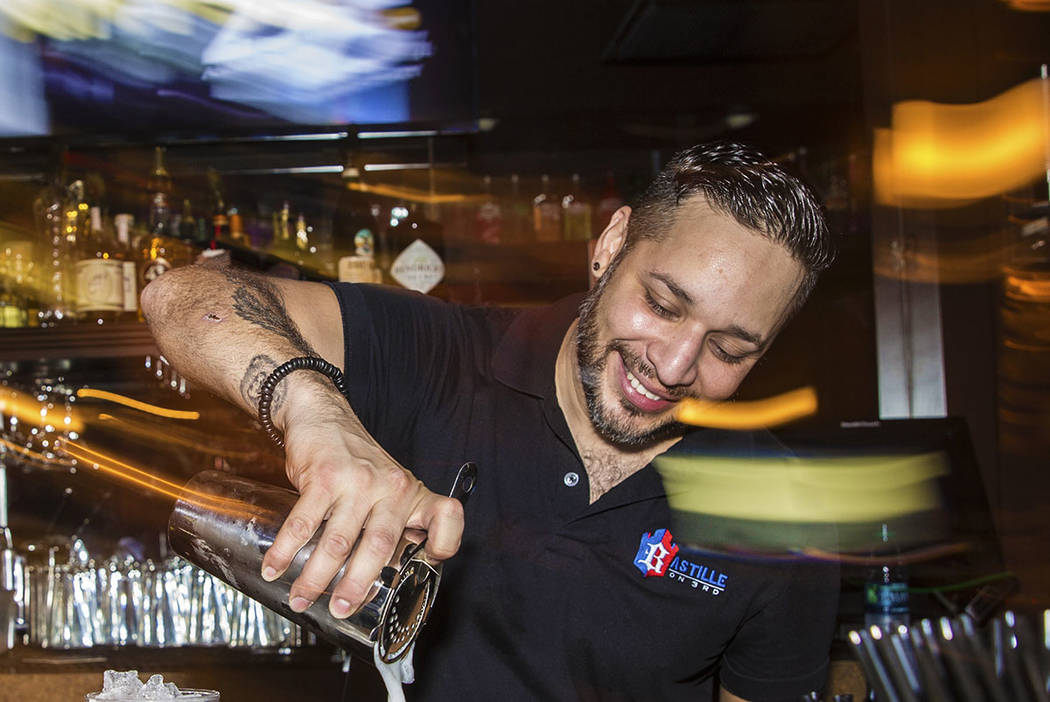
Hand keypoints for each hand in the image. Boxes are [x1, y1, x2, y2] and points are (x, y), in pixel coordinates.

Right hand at [260, 402, 464, 619]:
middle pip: (379, 546)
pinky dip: (286, 551)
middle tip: (342, 610)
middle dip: (357, 585)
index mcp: (411, 492)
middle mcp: (390, 487)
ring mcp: (357, 481)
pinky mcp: (324, 477)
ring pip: (338, 541)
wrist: (324, 416)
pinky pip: (304, 523)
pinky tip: (274, 569)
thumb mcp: (389, 484)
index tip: (427, 566)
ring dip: (316, 577)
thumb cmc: (357, 461)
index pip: (447, 515)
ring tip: (301, 599)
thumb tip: (384, 577)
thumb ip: (392, 522)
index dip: (445, 544)